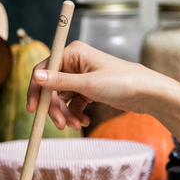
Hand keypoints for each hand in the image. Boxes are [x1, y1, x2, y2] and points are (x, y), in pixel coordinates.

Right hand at [26, 40, 179, 168]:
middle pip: (52, 87)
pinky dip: (76, 114)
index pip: (44, 70)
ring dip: (66, 114)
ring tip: (77, 126)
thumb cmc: (123, 82)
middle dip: (54, 108)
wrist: (147, 94)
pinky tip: (84, 121)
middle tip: (60, 125)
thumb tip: (36, 78)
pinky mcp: (89, 90)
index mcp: (73, 53)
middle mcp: (75, 62)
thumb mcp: (89, 84)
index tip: (33, 109)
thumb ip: (61, 82)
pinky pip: (73, 104)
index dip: (36, 90)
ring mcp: (82, 77)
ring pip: (62, 98)